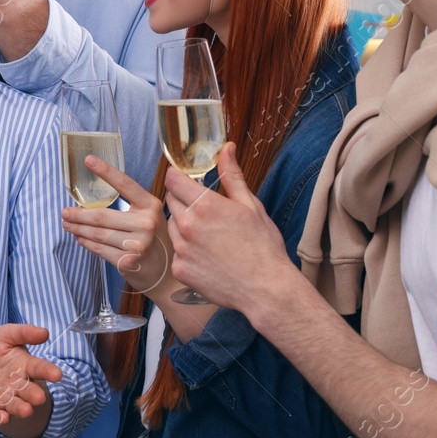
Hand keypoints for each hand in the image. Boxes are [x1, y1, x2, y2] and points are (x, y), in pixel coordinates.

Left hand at [0, 324, 61, 428]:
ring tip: (26, 410)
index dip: (48, 371)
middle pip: (29, 391)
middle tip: (39, 398)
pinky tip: (3, 418)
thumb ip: (24, 332)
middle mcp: (18, 386)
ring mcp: (4, 399)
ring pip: (14, 406)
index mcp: (25, 366)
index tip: (57, 375)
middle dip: (34, 395)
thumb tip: (45, 333)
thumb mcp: (4, 335)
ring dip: (20, 409)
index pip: (39, 368)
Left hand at [61, 156, 172, 294]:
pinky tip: (80, 238)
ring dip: (78, 229)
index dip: (106, 171)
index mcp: (150, 205)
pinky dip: (86, 243)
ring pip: (98, 234)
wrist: (166, 274)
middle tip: (64, 212)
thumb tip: (94, 200)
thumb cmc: (154, 240)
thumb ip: (131, 205)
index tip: (88, 160)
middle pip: (102, 215)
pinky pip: (100, 249)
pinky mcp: (129, 261)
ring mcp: (138, 243)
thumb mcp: (151, 217)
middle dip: (79, 214)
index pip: (125, 184)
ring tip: (68, 225)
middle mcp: (146, 223)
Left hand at [164, 143, 297, 314]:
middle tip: (205, 210)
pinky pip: (177, 252)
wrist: (266, 289)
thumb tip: (226, 149)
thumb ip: (232, 176)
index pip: (173, 180)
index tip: (185, 180)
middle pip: (170, 201)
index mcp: (205, 206)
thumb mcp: (251, 205)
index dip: (178, 177)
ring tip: (209, 236)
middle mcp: (187, 225)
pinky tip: (207, 256)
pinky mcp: (180, 269)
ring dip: (183, 225)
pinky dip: (187, 252)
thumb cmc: (263, 247)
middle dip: (183, 200)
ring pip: (172, 226)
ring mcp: (181, 249)